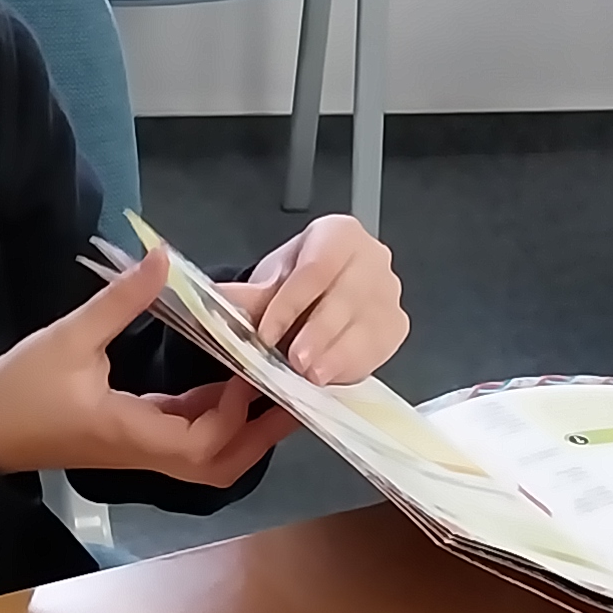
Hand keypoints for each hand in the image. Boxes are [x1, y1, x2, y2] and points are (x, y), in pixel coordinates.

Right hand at [0, 247, 299, 485]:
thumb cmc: (17, 392)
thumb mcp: (66, 338)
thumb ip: (119, 301)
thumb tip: (162, 258)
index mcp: (132, 434)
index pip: (204, 440)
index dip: (234, 410)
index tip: (248, 368)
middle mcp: (144, 452)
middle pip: (219, 466)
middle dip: (260, 437)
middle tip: (296, 398)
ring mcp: (138, 450)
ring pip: (206, 457)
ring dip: (241, 429)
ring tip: (273, 387)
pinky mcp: (130, 438)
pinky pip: (185, 437)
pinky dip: (213, 416)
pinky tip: (228, 380)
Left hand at [226, 215, 407, 388]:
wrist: (315, 299)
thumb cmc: (295, 285)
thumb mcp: (268, 284)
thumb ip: (249, 295)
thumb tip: (216, 301)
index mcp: (338, 234)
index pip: (316, 269)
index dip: (290, 304)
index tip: (266, 334)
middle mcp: (373, 257)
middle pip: (347, 297)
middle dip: (318, 333)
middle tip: (295, 360)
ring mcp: (389, 292)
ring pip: (367, 325)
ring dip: (338, 354)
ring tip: (312, 376)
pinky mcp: (396, 325)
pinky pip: (379, 348)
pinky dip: (352, 366)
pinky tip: (329, 377)